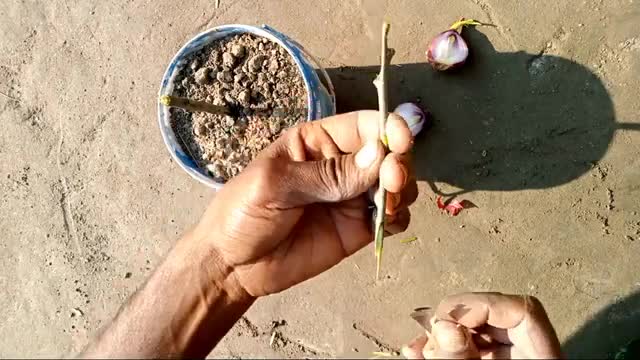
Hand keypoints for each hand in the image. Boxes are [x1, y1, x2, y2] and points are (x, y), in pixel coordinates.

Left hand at [194, 111, 416, 296]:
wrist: (232, 265)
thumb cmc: (242, 212)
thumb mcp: (275, 185)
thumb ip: (326, 174)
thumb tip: (378, 156)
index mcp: (317, 141)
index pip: (364, 125)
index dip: (389, 128)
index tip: (401, 142)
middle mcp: (341, 165)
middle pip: (387, 153)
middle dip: (398, 163)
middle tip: (391, 181)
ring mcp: (351, 198)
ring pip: (395, 185)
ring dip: (401, 191)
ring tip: (386, 206)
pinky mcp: (357, 229)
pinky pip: (391, 218)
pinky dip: (399, 218)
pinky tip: (387, 223)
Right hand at [402, 292, 561, 358]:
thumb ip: (461, 358)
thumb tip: (443, 325)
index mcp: (543, 356)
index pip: (521, 309)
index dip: (481, 306)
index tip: (447, 321)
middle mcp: (530, 354)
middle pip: (495, 317)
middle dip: (454, 320)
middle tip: (428, 333)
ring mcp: (510, 359)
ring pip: (478, 332)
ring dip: (442, 334)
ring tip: (418, 346)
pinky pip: (471, 348)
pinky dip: (444, 346)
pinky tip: (419, 352)